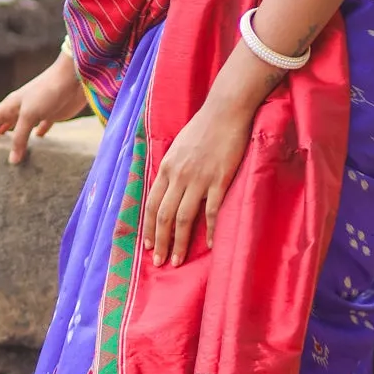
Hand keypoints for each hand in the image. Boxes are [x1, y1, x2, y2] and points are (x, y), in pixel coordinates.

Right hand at [0, 53, 87, 164]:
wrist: (73, 77)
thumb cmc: (48, 91)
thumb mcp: (29, 114)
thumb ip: (20, 136)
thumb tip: (12, 160)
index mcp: (10, 105)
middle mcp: (19, 108)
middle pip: (0, 124)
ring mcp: (35, 111)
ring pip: (18, 127)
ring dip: (11, 138)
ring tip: (6, 151)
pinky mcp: (51, 114)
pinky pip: (40, 127)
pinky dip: (36, 136)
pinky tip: (38, 143)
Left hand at [141, 96, 253, 265]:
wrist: (225, 111)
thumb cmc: (203, 127)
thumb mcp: (178, 147)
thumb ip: (172, 168)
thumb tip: (168, 189)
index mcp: (167, 167)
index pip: (152, 204)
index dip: (149, 227)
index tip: (148, 246)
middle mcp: (179, 175)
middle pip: (164, 216)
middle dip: (160, 242)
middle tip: (159, 262)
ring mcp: (199, 179)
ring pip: (183, 218)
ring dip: (179, 242)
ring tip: (178, 260)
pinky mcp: (219, 180)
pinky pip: (211, 211)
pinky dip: (208, 230)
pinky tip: (208, 244)